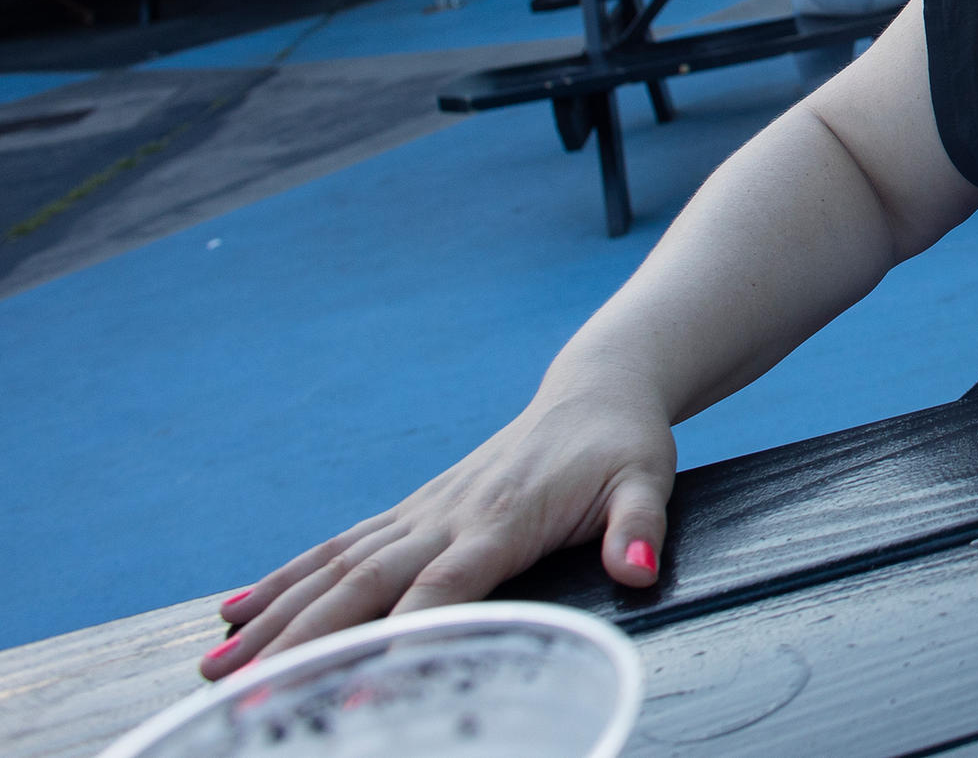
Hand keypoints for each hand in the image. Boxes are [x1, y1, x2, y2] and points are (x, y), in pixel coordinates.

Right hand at [201, 379, 674, 679]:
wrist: (596, 393)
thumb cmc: (622, 445)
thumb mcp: (647, 480)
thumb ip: (638, 527)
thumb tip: (641, 569)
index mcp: (500, 521)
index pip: (442, 590)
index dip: (402, 638)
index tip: (359, 690)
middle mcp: (447, 518)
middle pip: (365, 586)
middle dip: (304, 642)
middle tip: (246, 696)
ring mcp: (423, 513)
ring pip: (336, 569)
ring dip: (277, 618)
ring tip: (218, 668)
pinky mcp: (414, 511)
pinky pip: (341, 547)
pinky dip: (288, 579)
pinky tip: (239, 611)